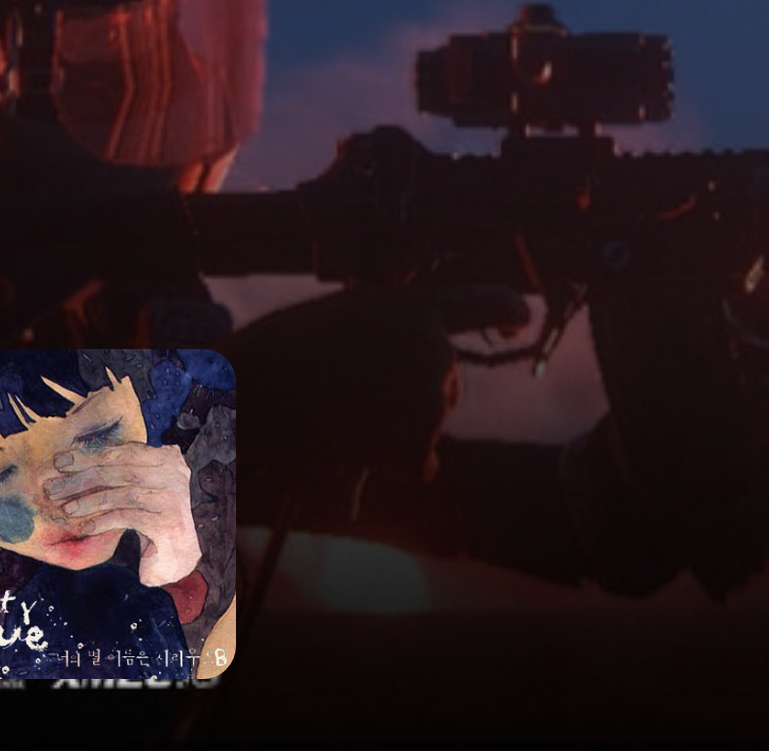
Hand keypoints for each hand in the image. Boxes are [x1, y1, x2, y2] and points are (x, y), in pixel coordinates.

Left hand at [45, 443, 199, 586]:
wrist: (178, 556)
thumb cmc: (153, 520)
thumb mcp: (139, 490)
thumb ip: (123, 471)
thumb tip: (77, 460)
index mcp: (168, 460)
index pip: (126, 450)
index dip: (91, 454)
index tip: (61, 462)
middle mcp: (175, 475)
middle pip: (121, 470)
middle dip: (82, 478)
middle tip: (53, 487)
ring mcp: (173, 499)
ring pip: (123, 493)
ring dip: (89, 501)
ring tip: (66, 509)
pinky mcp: (167, 523)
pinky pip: (127, 517)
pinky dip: (103, 520)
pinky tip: (85, 527)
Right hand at [217, 284, 529, 527]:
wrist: (247, 391)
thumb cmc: (281, 355)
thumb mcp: (345, 323)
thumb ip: (392, 339)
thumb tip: (421, 371)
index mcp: (416, 308)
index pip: (483, 304)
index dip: (505, 311)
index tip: (521, 317)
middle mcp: (434, 347)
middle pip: (445, 384)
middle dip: (412, 397)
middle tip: (352, 397)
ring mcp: (429, 395)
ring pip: (430, 423)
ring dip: (397, 431)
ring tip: (340, 420)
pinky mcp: (417, 439)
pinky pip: (421, 461)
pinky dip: (397, 464)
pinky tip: (357, 455)